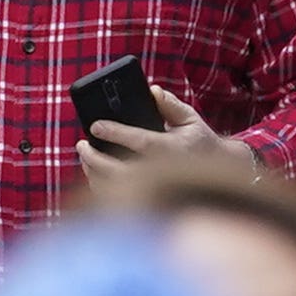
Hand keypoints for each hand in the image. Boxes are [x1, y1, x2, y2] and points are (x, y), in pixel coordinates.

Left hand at [87, 85, 264, 185]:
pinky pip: (116, 202)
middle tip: (82, 144)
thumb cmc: (199, 144)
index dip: (115, 133)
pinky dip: (100, 188)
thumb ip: (171, 104)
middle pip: (120, 171)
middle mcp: (161, 175)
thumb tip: (152, 91)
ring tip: (85, 156)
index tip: (95, 126)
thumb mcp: (190, 120)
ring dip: (94, 173)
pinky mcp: (145, 204)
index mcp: (172, 151)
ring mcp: (152, 193)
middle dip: (95, 157)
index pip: (140, 141)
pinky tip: (93, 173)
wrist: (214, 178)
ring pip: (114, 189)